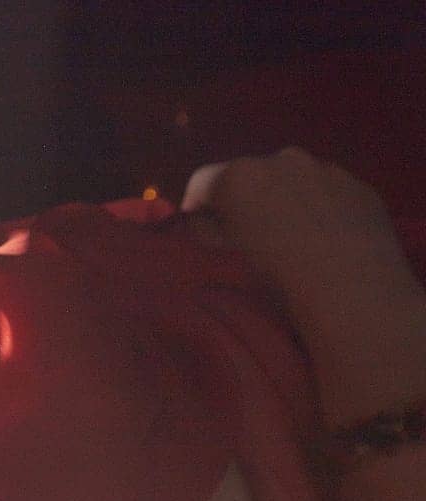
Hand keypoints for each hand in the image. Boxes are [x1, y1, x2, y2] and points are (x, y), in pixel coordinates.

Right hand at [182, 148, 412, 320]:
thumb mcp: (221, 256)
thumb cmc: (274, 274)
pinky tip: (325, 240)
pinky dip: (320, 208)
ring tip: (291, 240)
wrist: (349, 287)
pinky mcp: (358, 187)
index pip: (202, 182)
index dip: (195, 207)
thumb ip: (203, 230)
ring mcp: (325, 170)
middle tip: (248, 237)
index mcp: (240, 176)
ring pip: (292, 181)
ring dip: (283, 202)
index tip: (199, 229)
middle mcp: (282, 160)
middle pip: (251, 176)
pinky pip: (328, 192)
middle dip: (244, 201)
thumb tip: (201, 219)